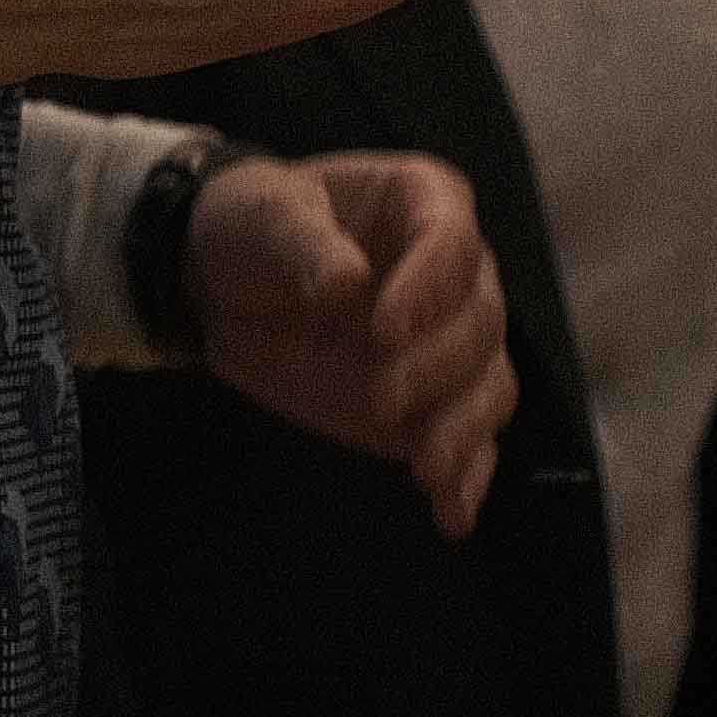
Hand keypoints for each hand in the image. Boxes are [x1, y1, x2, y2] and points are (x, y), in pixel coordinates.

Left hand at [187, 147, 517, 537]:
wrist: (227, 287)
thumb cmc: (254, 231)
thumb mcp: (262, 218)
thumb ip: (303, 245)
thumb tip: (347, 284)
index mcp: (424, 203)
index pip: (452, 241)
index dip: (429, 287)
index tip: (385, 330)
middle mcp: (456, 273)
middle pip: (481, 321)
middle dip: (438, 366)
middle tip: (382, 398)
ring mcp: (449, 341)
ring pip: (489, 384)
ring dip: (464, 428)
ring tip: (427, 468)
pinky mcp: (434, 403)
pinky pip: (471, 441)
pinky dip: (468, 477)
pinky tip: (452, 513)